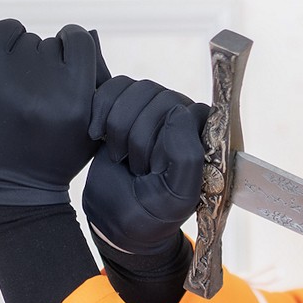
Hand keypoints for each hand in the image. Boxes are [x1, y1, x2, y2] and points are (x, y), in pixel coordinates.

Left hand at [0, 19, 108, 205]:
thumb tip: (83, 39)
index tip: (70, 57)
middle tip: (44, 89)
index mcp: (77, 100)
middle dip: (52, 61)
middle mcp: (46, 87)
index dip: (75, 44)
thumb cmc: (56, 156)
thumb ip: (96, 87)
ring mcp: (13, 79)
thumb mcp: (91, 130)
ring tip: (26, 86)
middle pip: (53, 43)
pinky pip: (2, 31)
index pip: (80, 40)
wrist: (12, 183)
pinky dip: (8, 37)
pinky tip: (11, 58)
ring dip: (29, 56)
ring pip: (28, 40)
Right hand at [84, 76, 208, 253]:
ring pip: (139, 88)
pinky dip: (101, 109)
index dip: (167, 141)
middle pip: (162, 98)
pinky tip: (98, 135)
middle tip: (137, 169)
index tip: (156, 171)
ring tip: (120, 156)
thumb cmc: (150, 213)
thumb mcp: (176, 197)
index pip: (191, 113)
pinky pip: (115, 85)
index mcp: (205, 139)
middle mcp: (184, 117)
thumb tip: (179, 110)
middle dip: (140, 138)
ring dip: (120, 126)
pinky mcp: (126, 103)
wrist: (111, 218)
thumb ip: (187, 158)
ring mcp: (154, 107)